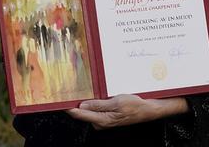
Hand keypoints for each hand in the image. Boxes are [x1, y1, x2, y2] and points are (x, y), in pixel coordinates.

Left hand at [66, 94, 188, 129]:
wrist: (149, 109)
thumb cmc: (135, 106)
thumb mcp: (116, 102)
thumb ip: (98, 105)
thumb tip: (81, 107)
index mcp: (101, 120)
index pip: (79, 115)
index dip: (68, 107)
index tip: (59, 100)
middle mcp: (101, 121)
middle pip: (82, 112)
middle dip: (78, 100)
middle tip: (72, 86)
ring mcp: (105, 119)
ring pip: (90, 109)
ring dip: (88, 99)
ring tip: (86, 87)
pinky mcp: (109, 115)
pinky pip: (97, 108)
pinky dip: (95, 101)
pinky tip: (97, 93)